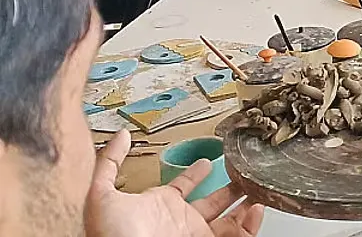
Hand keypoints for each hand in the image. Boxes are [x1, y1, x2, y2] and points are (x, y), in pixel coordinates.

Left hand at [85, 130, 264, 236]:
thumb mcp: (103, 193)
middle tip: (244, 173)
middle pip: (214, 202)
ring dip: (246, 204)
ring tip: (259, 188)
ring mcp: (196, 234)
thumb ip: (110, 163)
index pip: (185, 186)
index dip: (197, 172)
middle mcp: (181, 222)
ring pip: (230, 219)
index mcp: (161, 206)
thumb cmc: (109, 232)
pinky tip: (256, 210)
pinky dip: (251, 226)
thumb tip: (121, 135)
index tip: (207, 162)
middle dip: (231, 187)